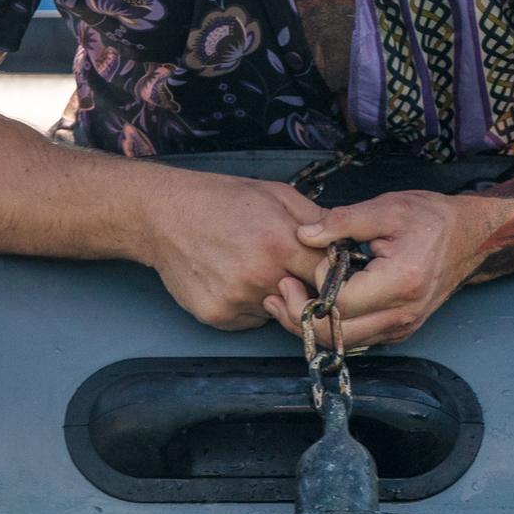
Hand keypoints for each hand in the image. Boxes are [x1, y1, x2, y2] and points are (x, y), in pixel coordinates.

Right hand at [131, 167, 323, 330]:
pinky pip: (253, 319)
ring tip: (253, 266)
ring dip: (277, 295)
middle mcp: (259, 276)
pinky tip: (234, 278)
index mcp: (279, 243)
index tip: (328, 268)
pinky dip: (251, 305)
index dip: (331, 271)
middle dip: (305, 285)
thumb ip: (317, 219)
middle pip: (307, 297)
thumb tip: (348, 239)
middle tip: (290, 267)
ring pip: (279, 310)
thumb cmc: (220, 200)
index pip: (329, 274)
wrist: (164, 216)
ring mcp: (237, 299)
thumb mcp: (277, 194)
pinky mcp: (218, 316)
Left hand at [276, 189, 499, 346]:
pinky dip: (332, 326)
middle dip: (299, 315)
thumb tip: (305, 234)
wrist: (470, 236)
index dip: (315, 285)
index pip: (340, 303)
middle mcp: (402, 314)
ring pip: (342, 344)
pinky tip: (317, 303)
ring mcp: (401, 327)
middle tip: (280, 288)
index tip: (309, 259)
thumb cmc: (432, 219)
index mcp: (400, 283)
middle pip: (336, 335)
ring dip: (311, 325)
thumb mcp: (388, 208)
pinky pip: (356, 339)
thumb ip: (344, 221)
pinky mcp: (398, 330)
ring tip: (289, 297)